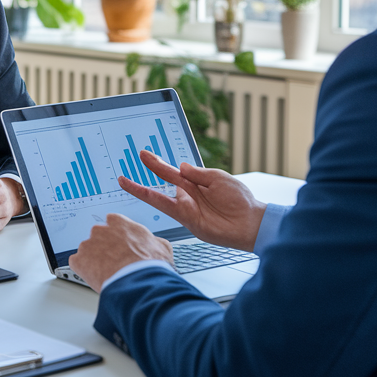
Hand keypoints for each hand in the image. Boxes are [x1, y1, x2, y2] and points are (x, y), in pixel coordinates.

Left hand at [69, 213, 173, 292]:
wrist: (138, 282)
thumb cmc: (150, 265)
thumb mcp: (162, 247)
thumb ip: (153, 241)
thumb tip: (157, 244)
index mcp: (119, 223)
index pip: (112, 223)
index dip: (116, 236)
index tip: (120, 244)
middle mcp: (100, 230)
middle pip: (98, 237)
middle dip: (104, 248)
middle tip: (114, 262)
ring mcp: (88, 245)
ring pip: (87, 251)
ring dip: (94, 260)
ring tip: (107, 273)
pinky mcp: (79, 261)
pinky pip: (78, 264)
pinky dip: (84, 271)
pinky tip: (96, 278)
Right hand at [120, 150, 265, 251]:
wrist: (251, 222)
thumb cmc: (240, 200)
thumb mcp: (219, 178)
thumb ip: (198, 173)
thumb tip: (181, 165)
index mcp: (197, 183)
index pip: (174, 171)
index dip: (158, 163)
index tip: (145, 154)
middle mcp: (189, 196)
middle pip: (164, 181)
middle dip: (150, 170)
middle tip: (136, 158)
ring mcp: (186, 209)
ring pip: (158, 197)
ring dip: (141, 190)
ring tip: (125, 181)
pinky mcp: (188, 221)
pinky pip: (167, 209)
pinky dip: (157, 200)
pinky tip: (147, 193)